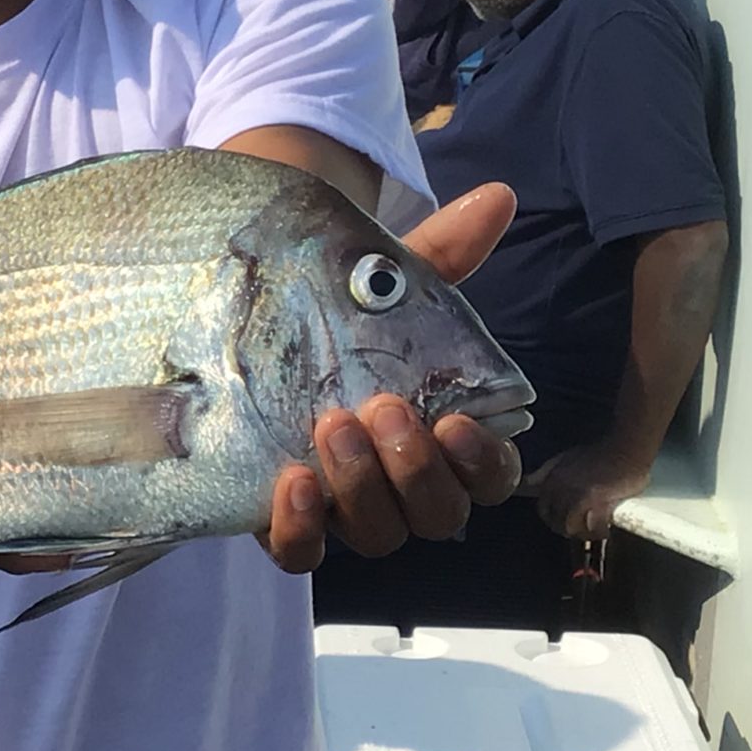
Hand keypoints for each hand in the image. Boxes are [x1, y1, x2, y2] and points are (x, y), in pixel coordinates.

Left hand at [259, 184, 525, 571]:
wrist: (255, 340)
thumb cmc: (344, 325)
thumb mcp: (386, 289)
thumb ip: (441, 252)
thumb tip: (495, 196)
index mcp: (447, 441)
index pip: (493, 475)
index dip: (483, 461)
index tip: (457, 419)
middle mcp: (405, 487)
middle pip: (440, 515)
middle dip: (417, 470)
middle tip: (385, 410)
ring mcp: (347, 512)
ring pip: (378, 535)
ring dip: (362, 488)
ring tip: (332, 428)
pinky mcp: (289, 525)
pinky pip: (302, 554)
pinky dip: (302, 529)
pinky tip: (291, 484)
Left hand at [520, 440, 651, 540]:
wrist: (626, 448)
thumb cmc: (602, 453)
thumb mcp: (567, 456)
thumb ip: (547, 470)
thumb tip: (530, 481)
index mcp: (553, 478)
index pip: (543, 509)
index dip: (554, 520)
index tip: (566, 523)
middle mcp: (561, 487)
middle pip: (556, 522)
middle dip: (569, 530)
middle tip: (584, 531)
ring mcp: (576, 493)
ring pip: (571, 527)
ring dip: (583, 534)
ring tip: (595, 533)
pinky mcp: (594, 499)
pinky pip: (590, 526)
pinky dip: (598, 532)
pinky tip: (606, 530)